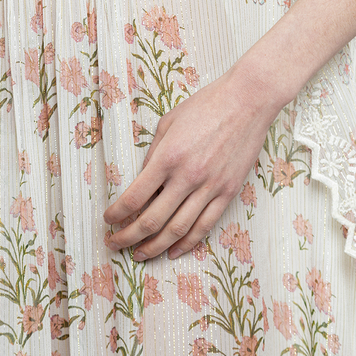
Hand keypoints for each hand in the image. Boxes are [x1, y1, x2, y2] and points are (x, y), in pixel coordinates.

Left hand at [103, 65, 279, 260]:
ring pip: (178, 230)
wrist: (248, 100)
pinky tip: (174, 251)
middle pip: (151, 220)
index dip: (116, 214)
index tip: (108, 220)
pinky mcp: (228, 192)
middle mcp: (187, 177)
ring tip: (141, 255)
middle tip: (115, 244)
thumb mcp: (169, 122)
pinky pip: (205, 225)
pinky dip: (188, 243)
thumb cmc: (207, 105)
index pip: (134, 197)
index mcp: (167, 157)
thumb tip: (144, 178)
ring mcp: (210, 187)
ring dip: (155, 247)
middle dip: (128, 237)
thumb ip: (154, 152)